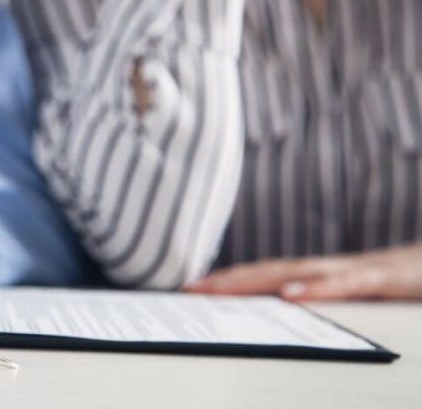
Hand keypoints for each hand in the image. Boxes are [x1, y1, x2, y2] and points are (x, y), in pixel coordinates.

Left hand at [187, 244, 421, 300]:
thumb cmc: (387, 283)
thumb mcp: (344, 292)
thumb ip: (311, 297)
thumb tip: (274, 308)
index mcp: (312, 273)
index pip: (260, 275)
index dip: (226, 279)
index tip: (190, 288)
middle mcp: (322, 267)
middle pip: (266, 271)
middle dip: (227, 280)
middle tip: (190, 289)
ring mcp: (347, 270)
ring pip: (294, 273)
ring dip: (256, 281)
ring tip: (222, 289)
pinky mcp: (377, 279)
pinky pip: (343, 283)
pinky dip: (316, 288)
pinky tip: (291, 296)